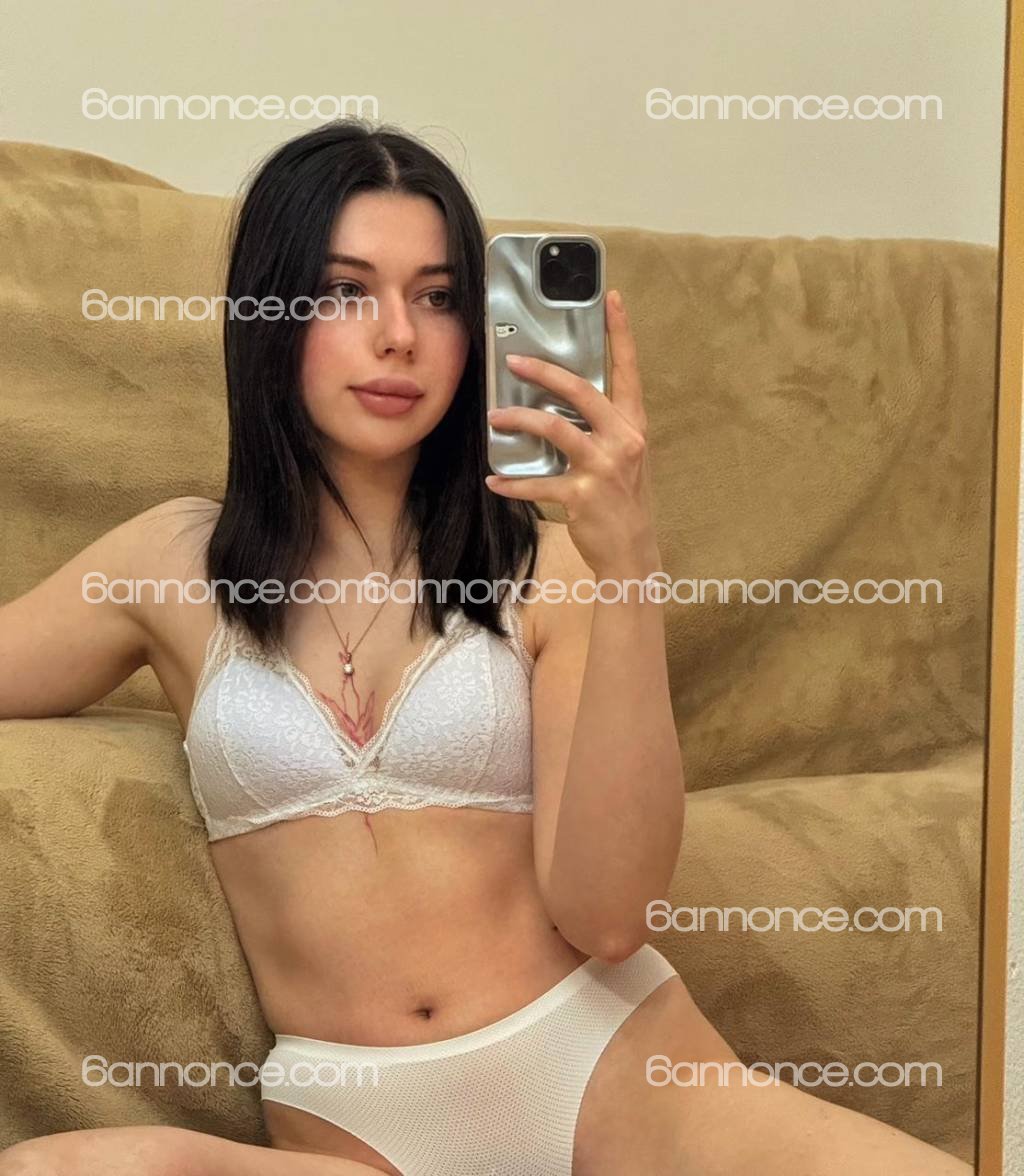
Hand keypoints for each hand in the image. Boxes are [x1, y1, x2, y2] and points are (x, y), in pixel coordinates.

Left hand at [485, 289, 658, 575]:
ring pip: (554, 428)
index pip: (629, 369)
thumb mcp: (623, 455)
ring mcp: (603, 467)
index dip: (621, 332)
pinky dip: (512, 483)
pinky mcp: (582, 494)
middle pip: (580, 391)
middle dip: (543, 371)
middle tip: (513, 361)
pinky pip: (538, 483)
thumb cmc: (622, 498)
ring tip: (495, 417)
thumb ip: (601, 426)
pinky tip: (494, 481)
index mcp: (634, 424)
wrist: (632, 550)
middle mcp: (623, 439)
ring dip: (518, 419)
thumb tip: (560, 402)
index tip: (612, 297)